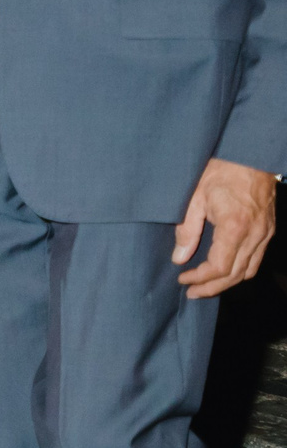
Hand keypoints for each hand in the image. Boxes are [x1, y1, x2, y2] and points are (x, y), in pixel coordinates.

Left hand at [175, 157, 277, 297]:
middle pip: (235, 275)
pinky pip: (256, 259)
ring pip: (248, 270)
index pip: (219, 267)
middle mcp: (255, 235)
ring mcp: (265, 234)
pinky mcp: (268, 230)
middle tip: (191, 293)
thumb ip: (187, 229)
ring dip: (226, 282)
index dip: (200, 278)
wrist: (250, 154)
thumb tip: (179, 258)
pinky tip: (224, 270)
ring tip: (204, 286)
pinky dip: (240, 270)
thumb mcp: (195, 196)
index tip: (182, 279)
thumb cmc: (220, 170)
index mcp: (235, 227)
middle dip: (212, 287)